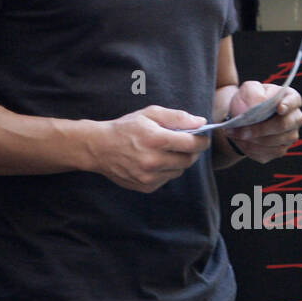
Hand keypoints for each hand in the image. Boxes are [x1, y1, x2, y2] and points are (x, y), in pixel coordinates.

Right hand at [87, 105, 210, 192]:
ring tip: (165, 151)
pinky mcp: (146, 186)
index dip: (202, 140)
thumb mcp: (149, 114)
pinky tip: (154, 161)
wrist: (99, 148)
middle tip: (185, 143)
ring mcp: (149, 176)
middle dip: (191, 151)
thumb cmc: (126, 128)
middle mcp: (153, 160)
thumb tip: (201, 122)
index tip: (203, 137)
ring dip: (178, 161)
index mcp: (155, 139)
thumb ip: (177, 117)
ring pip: (179, 171)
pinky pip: (167, 179)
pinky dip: (166, 170)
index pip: (191, 143)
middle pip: (188, 160)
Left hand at [222, 82, 301, 163]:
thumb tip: (259, 102)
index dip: (288, 105)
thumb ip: (254, 92)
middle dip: (261, 129)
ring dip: (253, 140)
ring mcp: (289, 136)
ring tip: (235, 135)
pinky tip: (241, 142)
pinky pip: (269, 153)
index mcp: (290, 98)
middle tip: (241, 130)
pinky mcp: (280, 149)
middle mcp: (294, 118)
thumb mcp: (248, 89)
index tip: (279, 108)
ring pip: (276, 142)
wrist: (241, 118)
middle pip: (284, 125)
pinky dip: (253, 149)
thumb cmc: (249, 100)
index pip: (294, 101)